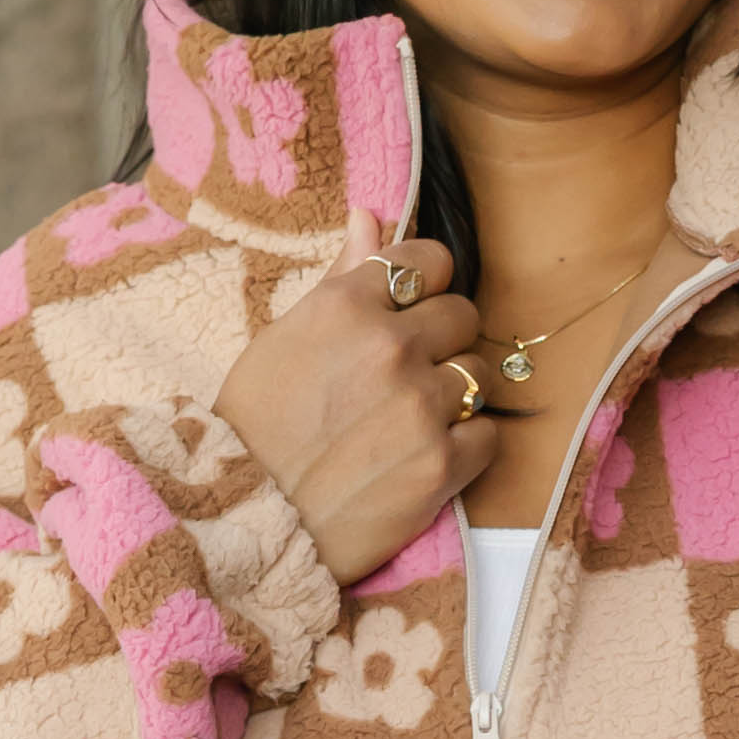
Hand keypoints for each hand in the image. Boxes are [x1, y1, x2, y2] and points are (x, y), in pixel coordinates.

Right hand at [213, 245, 500, 589]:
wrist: (249, 522)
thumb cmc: (253, 427)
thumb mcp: (282, 338)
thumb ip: (339, 278)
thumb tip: (369, 215)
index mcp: (347, 304)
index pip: (429, 261)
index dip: (424, 285)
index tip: (409, 311)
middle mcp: (391, 346)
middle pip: (462, 314)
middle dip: (441, 340)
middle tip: (406, 375)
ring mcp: (421, 406)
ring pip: (479, 373)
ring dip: (455, 392)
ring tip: (414, 418)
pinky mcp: (443, 465)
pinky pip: (488, 433)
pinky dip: (467, 444)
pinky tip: (427, 454)